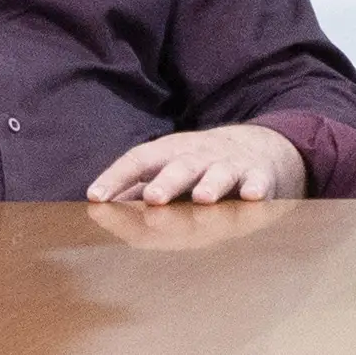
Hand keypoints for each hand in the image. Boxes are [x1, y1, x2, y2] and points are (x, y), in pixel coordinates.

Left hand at [85, 122, 308, 204]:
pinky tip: (252, 197)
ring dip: (211, 185)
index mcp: (170, 153)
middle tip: (154, 198)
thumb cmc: (200, 165)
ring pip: (220, 174)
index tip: (96, 197)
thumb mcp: (168, 167)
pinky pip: (258, 181)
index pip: (139, 160)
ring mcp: (230, 165)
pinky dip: (255, 188)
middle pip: (181, 167)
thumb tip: (98, 206)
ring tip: (203, 198)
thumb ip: (137, 188)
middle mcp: (199, 156)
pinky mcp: (259, 176)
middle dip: (168, 182)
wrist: (258, 147)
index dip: (117, 176)